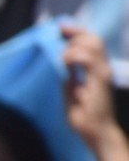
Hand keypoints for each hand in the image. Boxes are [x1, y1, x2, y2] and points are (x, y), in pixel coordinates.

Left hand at [61, 23, 119, 150]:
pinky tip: (65, 61)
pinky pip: (89, 59)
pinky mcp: (100, 80)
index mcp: (96, 69)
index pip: (90, 42)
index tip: (59, 27)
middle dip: (75, 31)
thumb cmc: (84, 117)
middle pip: (94, 38)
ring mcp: (103, 72)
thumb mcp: (69, 93)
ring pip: (94, 43)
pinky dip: (75, 55)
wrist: (96, 133)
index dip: (76, 32)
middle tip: (58, 31)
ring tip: (62, 55)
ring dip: (74, 44)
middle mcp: (102, 67)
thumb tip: (59, 65)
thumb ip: (67, 78)